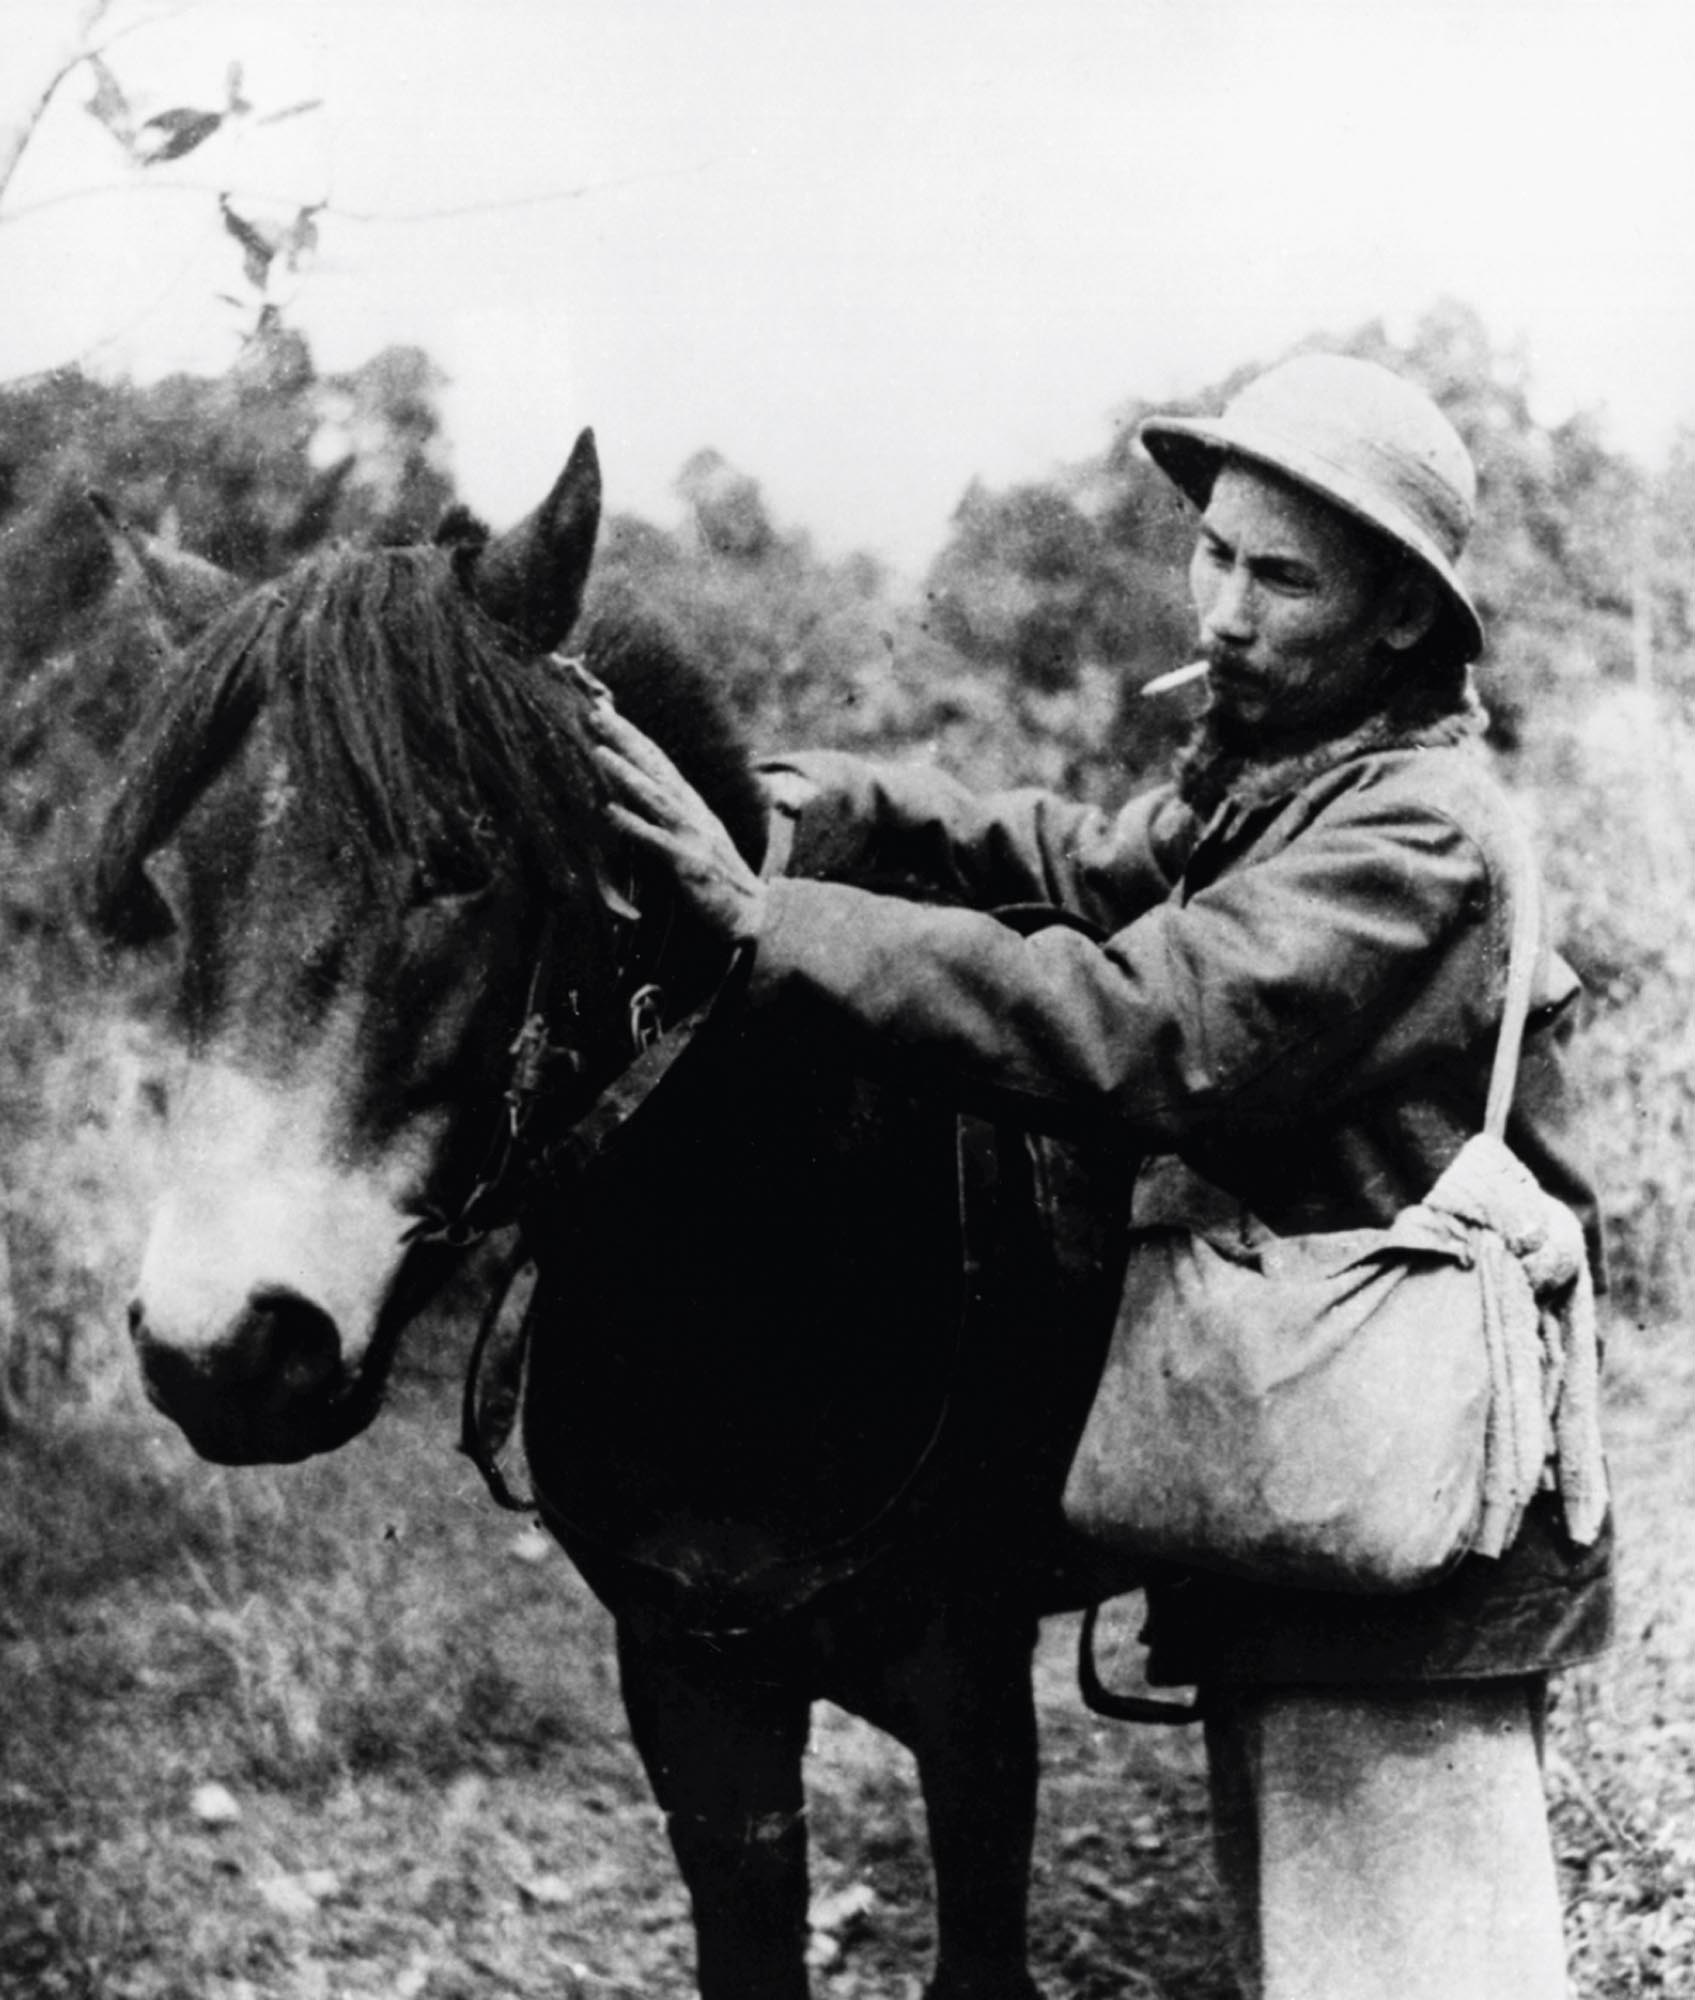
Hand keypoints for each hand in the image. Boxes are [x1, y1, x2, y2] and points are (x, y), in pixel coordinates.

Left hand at [587, 704, 767, 945]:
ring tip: (599, 752)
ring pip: (656, 798)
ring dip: (627, 774)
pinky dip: (634, 825)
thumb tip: (634, 800)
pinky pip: (657, 841)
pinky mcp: (689, 864)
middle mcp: (694, 814)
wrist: (755, 914)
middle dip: (627, 740)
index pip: (660, 763)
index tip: (607, 715)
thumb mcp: (694, 839)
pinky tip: (610, 811)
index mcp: (693, 807)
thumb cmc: (719, 881)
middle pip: (657, 768)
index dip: (634, 738)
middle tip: (596, 714)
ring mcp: (693, 837)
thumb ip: (669, 818)